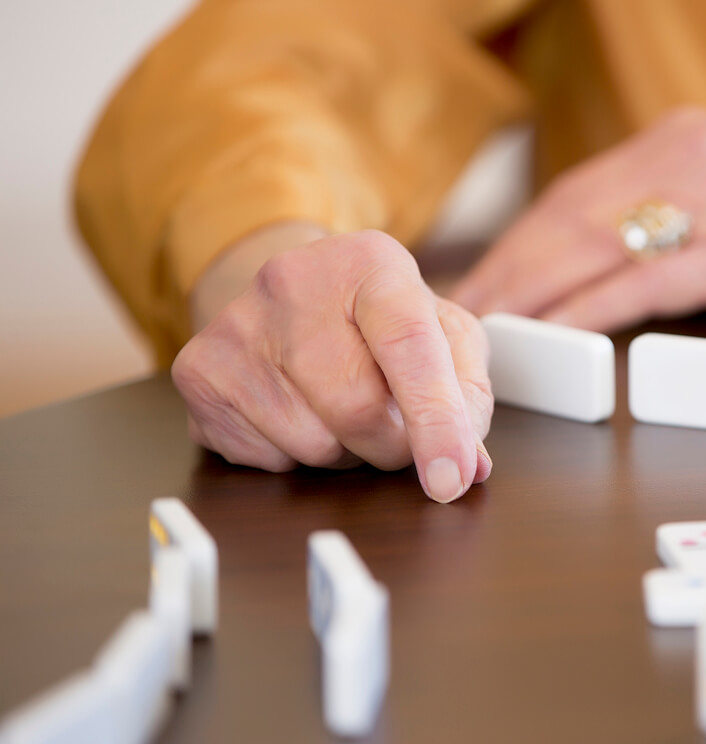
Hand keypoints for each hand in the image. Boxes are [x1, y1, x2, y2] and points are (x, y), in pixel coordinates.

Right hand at [173, 230, 492, 501]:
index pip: (410, 346)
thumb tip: (469, 465)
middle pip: (358, 410)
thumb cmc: (380, 320)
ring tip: (344, 409)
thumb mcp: (443, 333)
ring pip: (313, 444)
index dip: (436, 421)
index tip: (452, 479)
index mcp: (371, 264)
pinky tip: (301, 413)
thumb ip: (468, 393)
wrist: (292, 292)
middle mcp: (293, 283)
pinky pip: (267, 459)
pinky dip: (298, 457)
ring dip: (347, 452)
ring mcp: (236, 328)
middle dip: (393, 444)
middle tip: (398, 431)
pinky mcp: (199, 373)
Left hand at [450, 108, 705, 330]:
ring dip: (531, 295)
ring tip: (488, 333)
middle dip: (508, 271)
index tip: (481, 281)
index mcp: (680, 140)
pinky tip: (552, 336)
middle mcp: (688, 157)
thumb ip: (672, 211)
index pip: (573, 195)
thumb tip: (597, 263)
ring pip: (592, 247)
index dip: (518, 243)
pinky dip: (586, 313)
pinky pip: (641, 285)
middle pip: (566, 218)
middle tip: (461, 316)